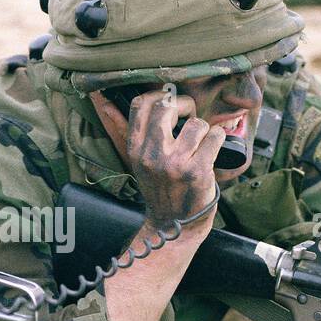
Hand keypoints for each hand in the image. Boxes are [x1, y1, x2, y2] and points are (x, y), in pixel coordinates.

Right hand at [93, 88, 222, 231]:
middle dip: (185, 105)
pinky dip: (218, 140)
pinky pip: (214, 137)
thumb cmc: (159, 188)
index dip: (159, 96)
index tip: (170, 104)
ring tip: (200, 143)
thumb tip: (101, 101)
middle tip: (190, 118)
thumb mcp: (136, 161)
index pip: (139, 105)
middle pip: (167, 107)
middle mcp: (152, 155)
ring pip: (197, 124)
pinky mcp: (197, 171)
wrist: (173, 225)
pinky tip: (212, 151)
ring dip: (204, 130)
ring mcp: (174, 164)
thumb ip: (120, 130)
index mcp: (135, 149)